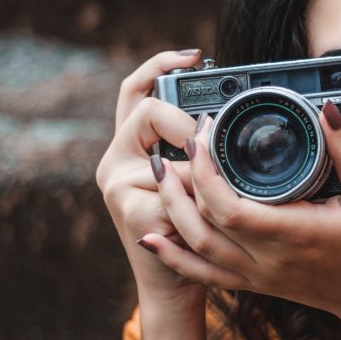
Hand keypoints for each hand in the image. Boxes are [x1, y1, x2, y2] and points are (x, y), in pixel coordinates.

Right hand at [96, 50, 205, 304]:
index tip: (195, 56)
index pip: (135, 91)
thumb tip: (225, 121)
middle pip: (145, 111)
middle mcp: (116, 161)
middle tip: (208, 142)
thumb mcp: (194, 180)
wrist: (175, 283)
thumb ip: (198, 149)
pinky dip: (200, 201)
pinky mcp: (130, 209)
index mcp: (130, 147)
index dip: (160, 66)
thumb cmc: (194, 226)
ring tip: (212, 194)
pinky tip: (206, 218)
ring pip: (167, 153)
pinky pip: (177, 188)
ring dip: (198, 172)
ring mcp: (118, 185)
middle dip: (184, 123)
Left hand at [140, 101, 340, 325]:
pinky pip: (205, 273)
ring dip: (173, 209)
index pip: (228, 207)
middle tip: (179, 142)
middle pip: (203, 223)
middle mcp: (267, 259)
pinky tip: (154, 238)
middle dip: (182, 180)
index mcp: (292, 233)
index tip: (204, 135)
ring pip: (198, 246)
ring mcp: (258, 275)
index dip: (206, 170)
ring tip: (161, 172)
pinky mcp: (256, 284)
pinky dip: (175, 255)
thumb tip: (328, 111)